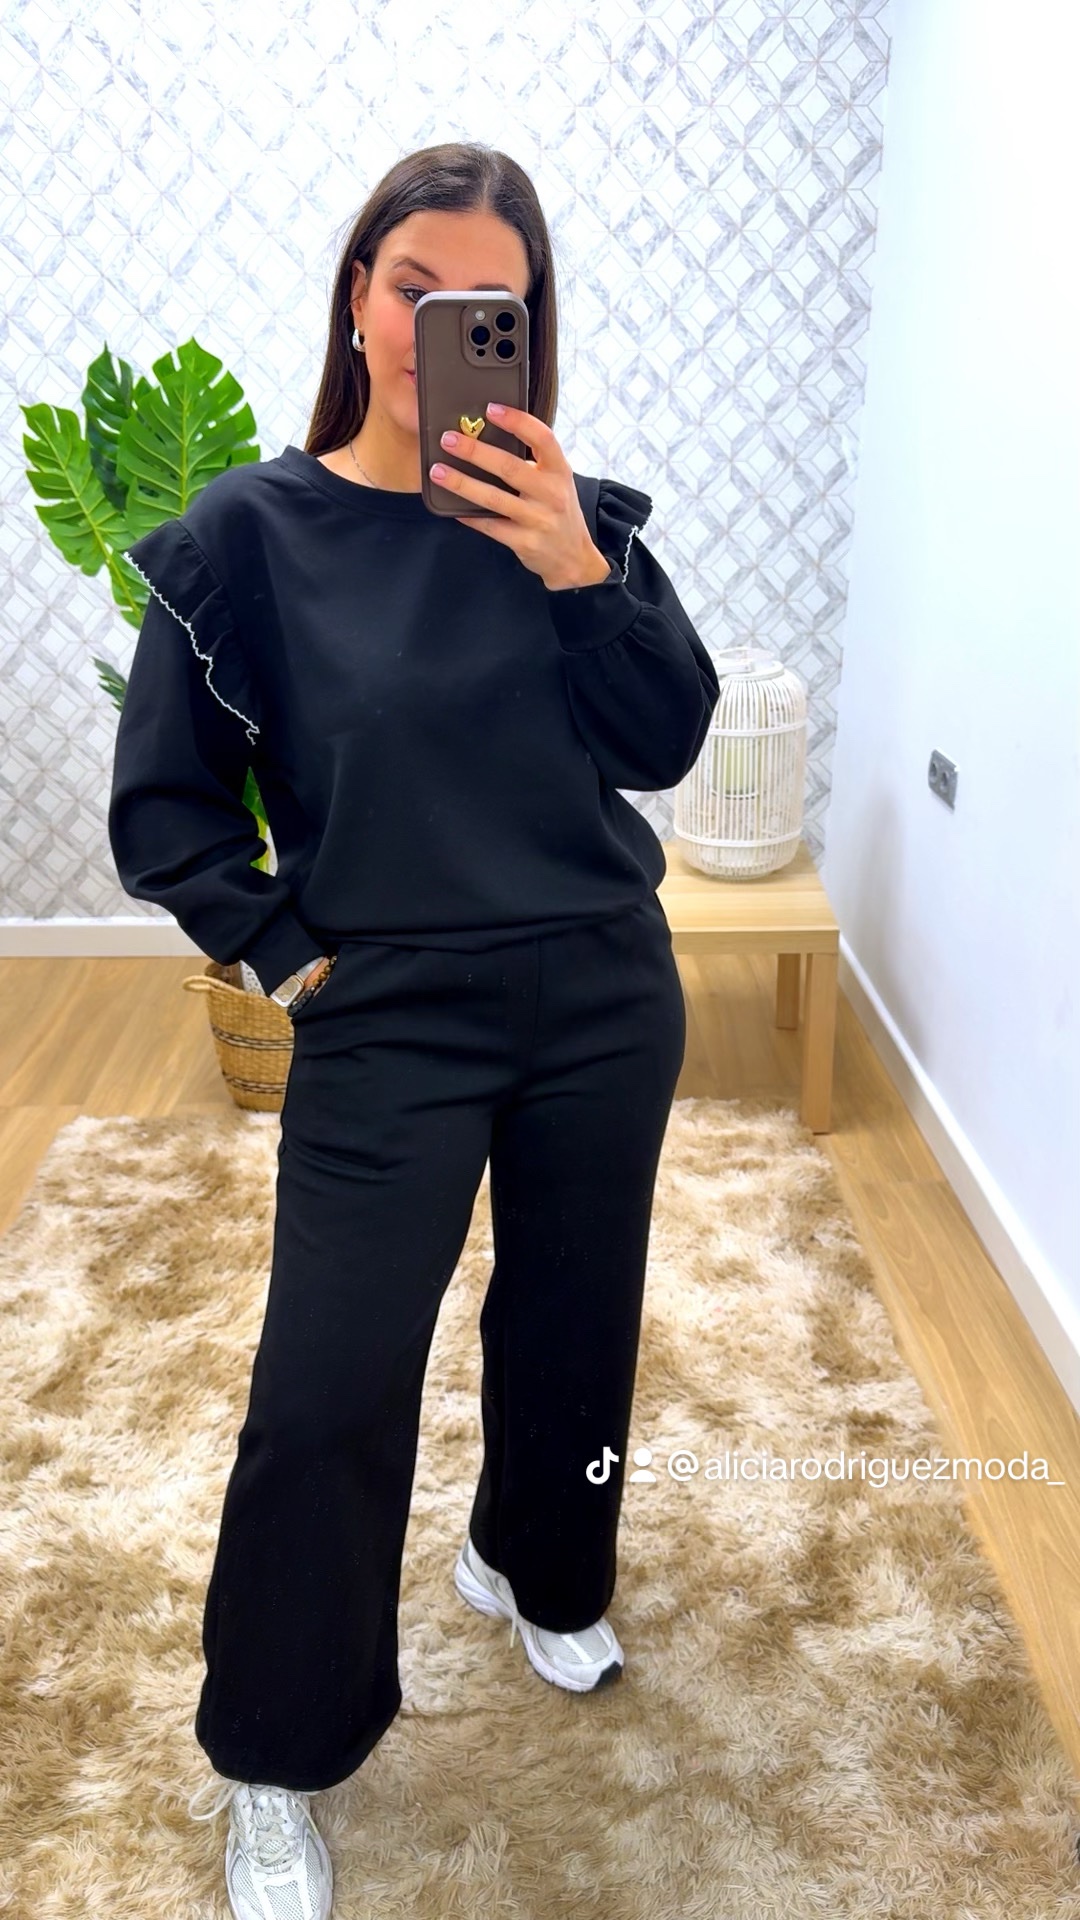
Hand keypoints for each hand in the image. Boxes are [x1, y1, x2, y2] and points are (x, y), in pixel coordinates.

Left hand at [430, 403, 614, 591]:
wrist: (573, 557)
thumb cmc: (558, 511)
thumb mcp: (557, 481)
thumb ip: (533, 463)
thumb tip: (487, 438)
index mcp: (560, 471)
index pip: (542, 438)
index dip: (517, 421)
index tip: (491, 409)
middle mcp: (551, 494)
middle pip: (509, 467)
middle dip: (475, 451)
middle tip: (448, 439)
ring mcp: (538, 520)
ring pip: (494, 498)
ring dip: (462, 483)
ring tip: (438, 471)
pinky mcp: (524, 542)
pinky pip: (490, 526)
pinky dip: (469, 515)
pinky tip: (451, 506)